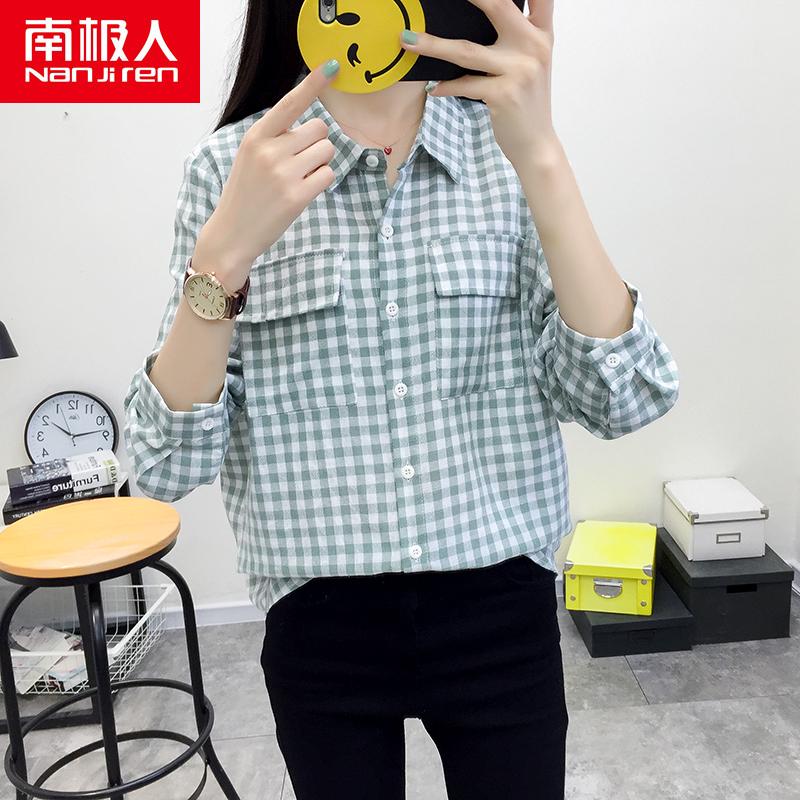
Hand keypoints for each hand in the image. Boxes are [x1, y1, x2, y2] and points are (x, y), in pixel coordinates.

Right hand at [196, 59, 340, 286]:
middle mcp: (270, 150)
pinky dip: (322, 181)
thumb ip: (275, 137)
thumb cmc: (246, 193)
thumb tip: (314, 124)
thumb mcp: (250, 156)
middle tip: (299, 163)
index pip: (291, 102)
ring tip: (298, 178)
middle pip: (319, 129)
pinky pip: (328, 175)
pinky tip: (303, 191)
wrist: (232, 233)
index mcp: (256, 135)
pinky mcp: (297, 196)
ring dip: (320, 163)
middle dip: (316, 143)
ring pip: (327, 151)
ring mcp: (283, 173)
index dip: (314, 83)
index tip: (334, 66)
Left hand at [399, 0, 557, 166]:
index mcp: (542, 33)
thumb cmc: (526, 100)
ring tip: (408, 40)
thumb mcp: (531, 61)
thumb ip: (519, 33)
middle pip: (498, 6)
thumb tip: (487, 10)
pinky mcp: (504, 94)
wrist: (536, 143)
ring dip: (433, 45)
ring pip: (467, 51)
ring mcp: (520, 70)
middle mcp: (535, 46)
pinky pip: (465, 85)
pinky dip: (446, 86)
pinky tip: (433, 88)